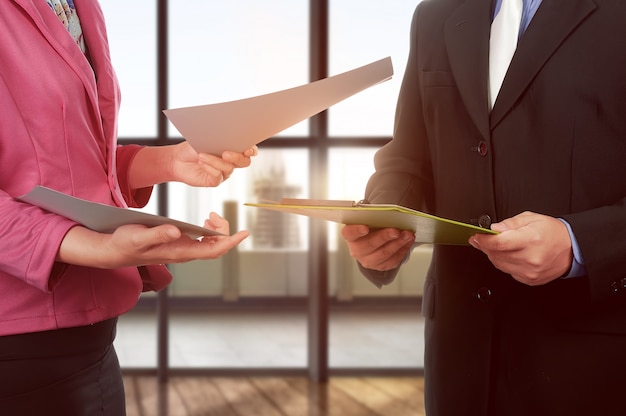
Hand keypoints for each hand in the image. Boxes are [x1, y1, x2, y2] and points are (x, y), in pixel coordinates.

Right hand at [58, 213, 248, 267]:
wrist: (115, 250)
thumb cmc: (125, 243)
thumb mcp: (138, 236)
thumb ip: (157, 234)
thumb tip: (177, 231)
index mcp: (179, 252)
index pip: (213, 250)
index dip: (230, 242)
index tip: (244, 233)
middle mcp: (185, 253)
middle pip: (216, 246)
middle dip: (223, 231)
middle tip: (213, 214)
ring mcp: (183, 250)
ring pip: (211, 243)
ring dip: (216, 230)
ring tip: (209, 216)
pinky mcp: (180, 245)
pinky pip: (203, 240)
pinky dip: (208, 230)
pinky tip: (204, 221)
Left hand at [170, 141, 257, 186]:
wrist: (177, 159)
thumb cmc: (193, 147)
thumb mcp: (206, 138)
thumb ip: (219, 139)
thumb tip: (227, 137)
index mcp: (233, 149)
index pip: (249, 150)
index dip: (252, 150)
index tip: (248, 149)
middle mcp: (231, 162)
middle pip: (244, 162)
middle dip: (237, 157)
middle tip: (225, 153)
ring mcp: (224, 172)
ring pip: (229, 168)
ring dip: (216, 161)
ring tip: (202, 155)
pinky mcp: (215, 181)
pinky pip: (218, 176)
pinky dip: (210, 167)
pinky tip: (201, 162)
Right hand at [341, 224, 414, 270]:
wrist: (376, 237)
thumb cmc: (372, 226)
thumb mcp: (370, 219)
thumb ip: (375, 217)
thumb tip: (389, 216)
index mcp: (350, 235)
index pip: (349, 233)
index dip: (356, 231)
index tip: (365, 228)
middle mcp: (356, 250)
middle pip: (368, 245)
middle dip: (384, 237)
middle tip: (395, 232)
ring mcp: (367, 260)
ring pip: (383, 254)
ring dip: (397, 244)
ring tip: (407, 235)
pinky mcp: (380, 266)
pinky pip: (392, 261)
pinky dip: (402, 250)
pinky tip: (408, 242)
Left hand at [469, 211, 572, 285]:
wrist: (572, 248)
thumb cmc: (553, 232)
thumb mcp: (531, 218)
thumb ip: (510, 223)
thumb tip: (494, 229)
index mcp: (531, 240)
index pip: (500, 243)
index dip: (483, 240)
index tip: (475, 236)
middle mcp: (531, 258)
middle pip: (496, 255)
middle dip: (485, 246)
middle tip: (481, 239)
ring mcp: (530, 271)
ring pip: (499, 264)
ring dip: (493, 255)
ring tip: (497, 245)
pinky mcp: (530, 279)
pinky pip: (508, 271)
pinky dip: (504, 263)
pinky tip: (510, 255)